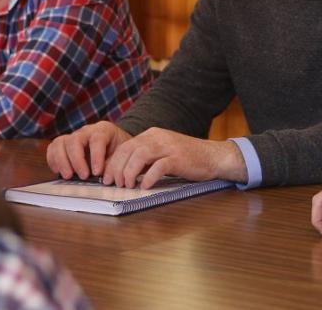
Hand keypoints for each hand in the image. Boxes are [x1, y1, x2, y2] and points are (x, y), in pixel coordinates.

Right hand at [47, 121, 131, 179]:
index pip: (97, 139)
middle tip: (83, 176)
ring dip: (62, 161)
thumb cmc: (118, 151)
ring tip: (68, 176)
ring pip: (60, 142)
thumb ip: (112, 165)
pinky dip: (53, 160)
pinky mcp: (64, 144)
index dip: (96, 156)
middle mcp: (87, 131)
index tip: (97, 173)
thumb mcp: (120, 155)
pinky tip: (59, 172)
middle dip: (77, 160)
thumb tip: (103, 178)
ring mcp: (74, 136)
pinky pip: (53, 148)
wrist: (115, 144)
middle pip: (75, 139)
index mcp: (104, 130)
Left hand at [101, 128, 246, 188]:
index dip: (113, 163)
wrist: (213, 156)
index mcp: (152, 135)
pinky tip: (144, 186)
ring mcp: (169, 147)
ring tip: (128, 186)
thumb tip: (124, 172)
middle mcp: (158, 137)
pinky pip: (158, 167)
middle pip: (129, 150)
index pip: (125, 146)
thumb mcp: (163, 153)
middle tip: (115, 184)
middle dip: (117, 169)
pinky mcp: (178, 158)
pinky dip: (148, 178)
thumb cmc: (187, 159)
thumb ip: (146, 158)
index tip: (107, 178)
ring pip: (140, 156)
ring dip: (129, 173)